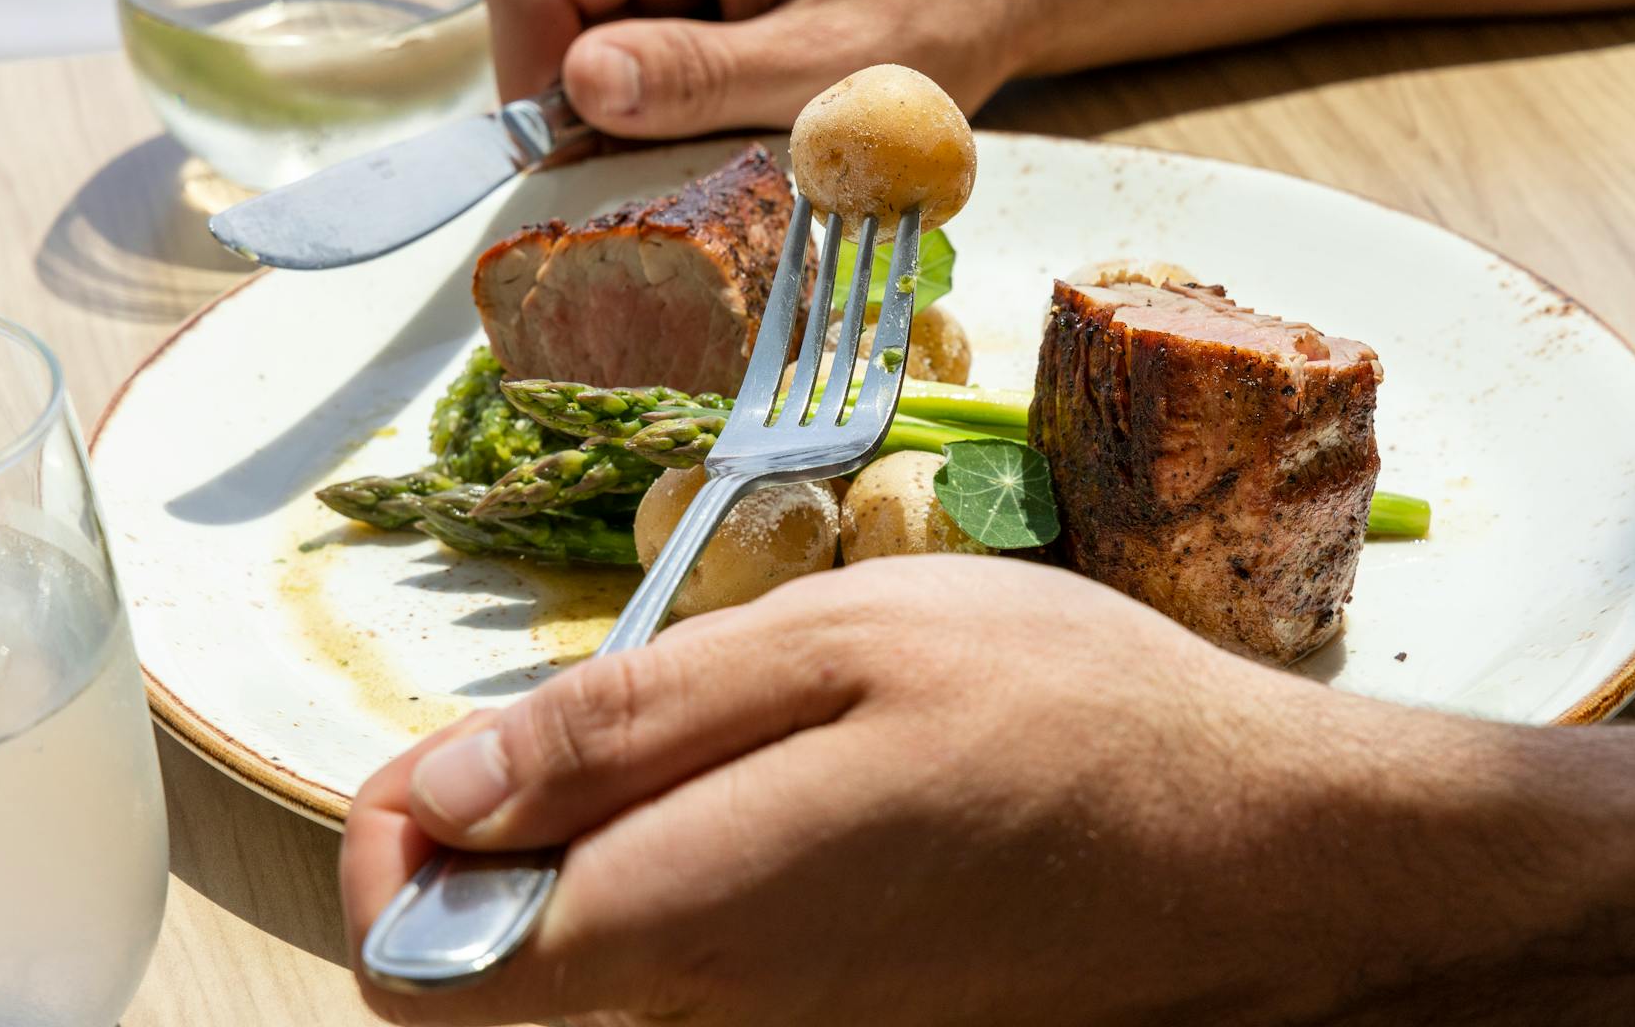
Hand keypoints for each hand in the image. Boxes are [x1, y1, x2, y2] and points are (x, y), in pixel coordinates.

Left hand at [343, 555, 1470, 1024]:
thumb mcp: (838, 647)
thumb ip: (620, 726)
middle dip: (494, 841)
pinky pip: (699, 954)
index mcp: (683, 913)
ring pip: (601, 956)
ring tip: (729, 726)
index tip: (439, 766)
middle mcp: (709, 1009)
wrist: (1250, 854)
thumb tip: (438, 794)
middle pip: (496, 973)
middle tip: (597, 719)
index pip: (417, 970)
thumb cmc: (1062, 719)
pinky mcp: (839, 1013)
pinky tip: (795, 779)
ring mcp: (779, 1023)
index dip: (384, 858)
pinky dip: (693, 862)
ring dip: (605, 839)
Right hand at [485, 0, 1025, 137]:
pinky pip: (623, 25)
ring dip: (631, 97)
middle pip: (547, 8)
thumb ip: (700, 76)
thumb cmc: (936, 13)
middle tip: (675, 160)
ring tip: (723, 124)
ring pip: (580, 26)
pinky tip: (727, 99)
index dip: (538, 89)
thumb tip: (578, 85)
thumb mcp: (827, 69)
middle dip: (590, 101)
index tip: (592, 169)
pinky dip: (657, 82)